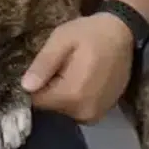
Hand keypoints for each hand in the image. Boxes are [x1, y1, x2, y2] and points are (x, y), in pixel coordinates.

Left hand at [20, 13, 134, 123]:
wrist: (122, 34)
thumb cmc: (90, 33)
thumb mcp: (61, 40)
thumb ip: (44, 64)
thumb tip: (26, 87)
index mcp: (72, 95)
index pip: (37, 101)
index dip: (34, 85)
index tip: (41, 69)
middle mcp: (84, 112)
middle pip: (50, 108)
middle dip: (49, 90)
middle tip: (59, 67)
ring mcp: (95, 115)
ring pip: (63, 110)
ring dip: (62, 95)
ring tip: (70, 72)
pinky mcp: (101, 113)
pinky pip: (76, 110)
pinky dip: (74, 98)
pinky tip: (80, 80)